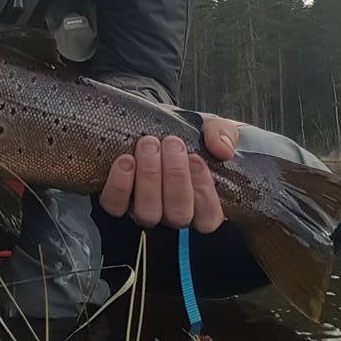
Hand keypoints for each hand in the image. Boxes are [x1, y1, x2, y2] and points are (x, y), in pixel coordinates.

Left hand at [98, 116, 240, 232]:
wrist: (152, 121)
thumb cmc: (186, 132)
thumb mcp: (211, 128)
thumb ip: (225, 134)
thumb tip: (222, 150)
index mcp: (199, 203)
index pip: (208, 218)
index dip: (204, 192)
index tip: (197, 158)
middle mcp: (171, 212)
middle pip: (177, 215)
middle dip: (175, 177)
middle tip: (171, 143)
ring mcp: (143, 209)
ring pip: (148, 212)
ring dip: (149, 177)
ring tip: (149, 144)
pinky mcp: (117, 201)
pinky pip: (115, 204)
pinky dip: (120, 184)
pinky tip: (125, 160)